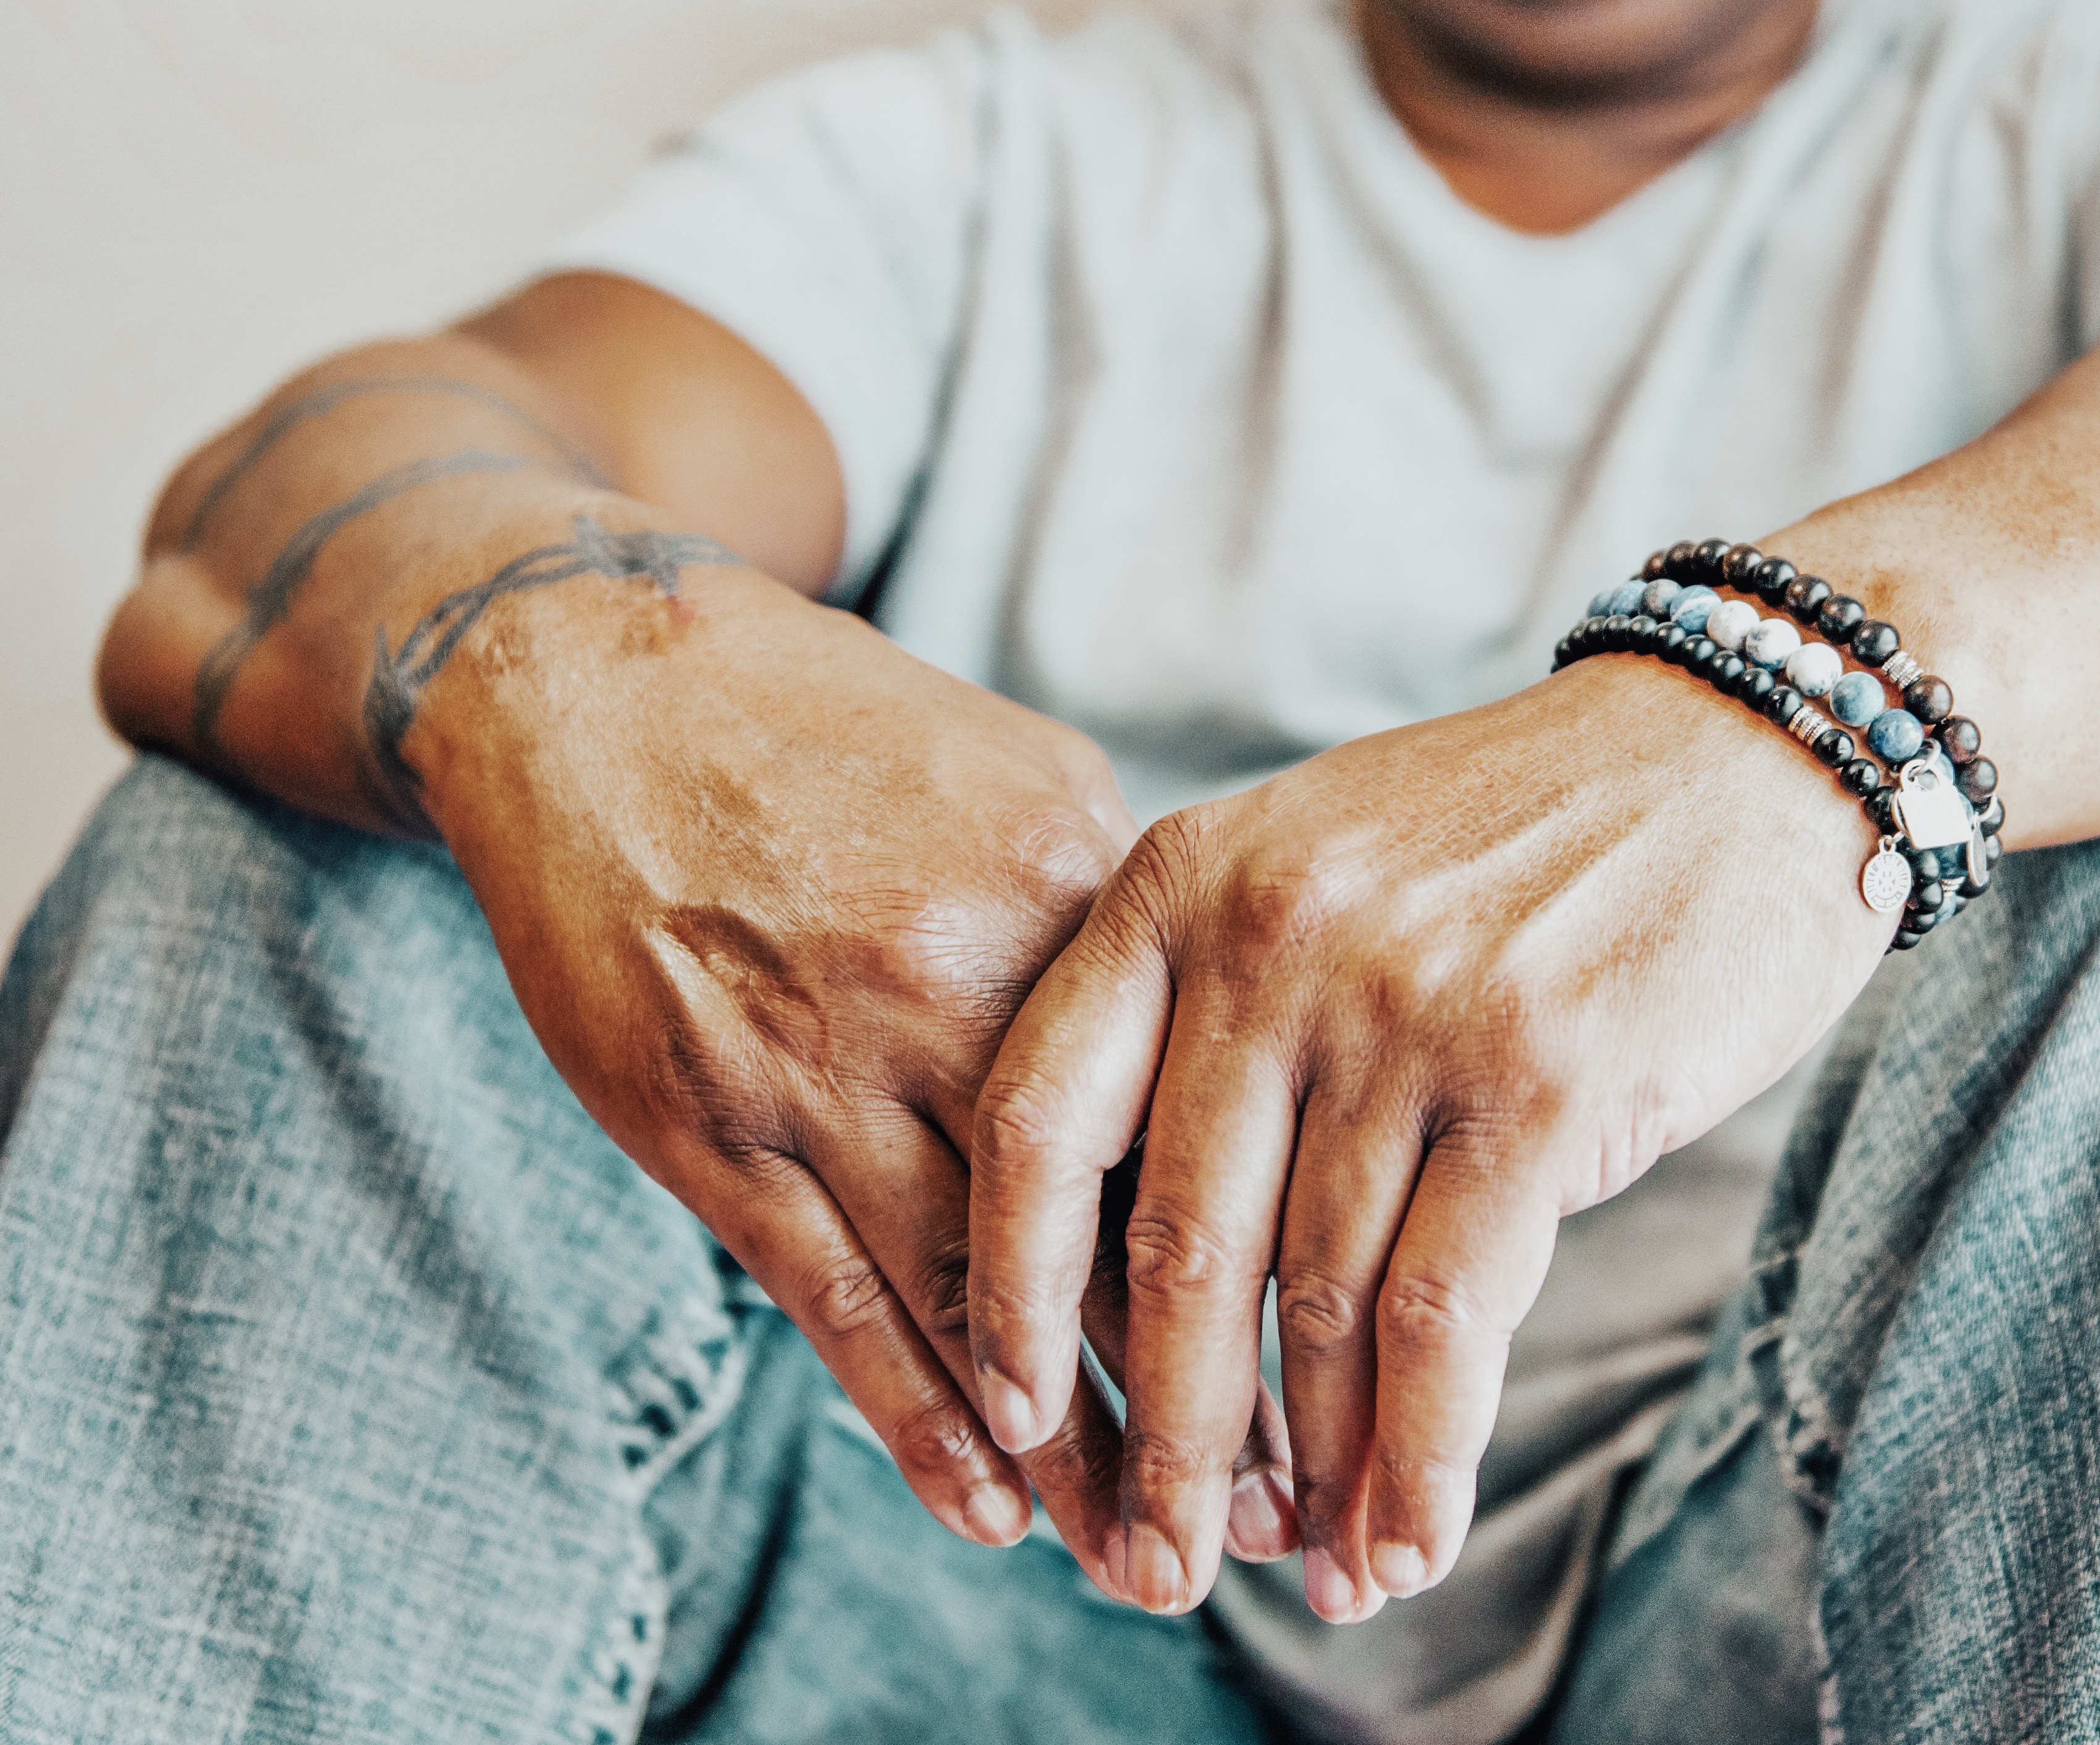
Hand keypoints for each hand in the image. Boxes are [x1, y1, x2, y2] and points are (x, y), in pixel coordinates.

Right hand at [421, 565, 1296, 1589]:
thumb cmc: (838, 735)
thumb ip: (1124, 927)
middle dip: (1204, 1393)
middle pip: (1113, 1228)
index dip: (1284, 1261)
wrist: (602, 679)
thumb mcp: (1022, 784)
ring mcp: (826, 1063)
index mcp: (1073, 896)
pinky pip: (835, 1300)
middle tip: (1287, 1515)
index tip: (1359, 1370)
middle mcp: (961, 985)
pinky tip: (994, 1504)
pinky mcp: (709, 1122)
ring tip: (1152, 1560)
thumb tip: (1220, 1048)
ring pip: (981, 1296)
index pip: (1204, 1118)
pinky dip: (918, 1415)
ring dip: (1075, 1448)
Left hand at [966, 652, 1894, 1618]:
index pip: (1041, 1120)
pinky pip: (1448, 1321)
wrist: (1738, 749)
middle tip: (1157, 1569)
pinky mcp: (1546, 1084)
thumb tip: (1156, 1277)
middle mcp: (1276, 941)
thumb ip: (1218, 1021)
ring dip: (1314, 1474)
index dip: (1009, 1292)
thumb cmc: (1518, 838)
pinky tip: (1410, 1540)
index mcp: (1185, 883)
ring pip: (1319, 1305)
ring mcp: (1410, 1010)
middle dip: (1162, 1441)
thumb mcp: (1317, 870)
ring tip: (1318, 1576)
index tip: (1009, 1417)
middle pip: (1178, 1246)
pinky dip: (1421, 1457)